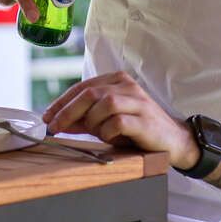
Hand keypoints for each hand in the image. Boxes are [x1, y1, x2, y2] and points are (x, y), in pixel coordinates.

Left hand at [43, 71, 200, 169]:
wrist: (172, 141)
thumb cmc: (137, 129)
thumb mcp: (107, 121)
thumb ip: (84, 119)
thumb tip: (56, 122)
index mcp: (117, 80)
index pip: (82, 87)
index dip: (61, 102)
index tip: (47, 116)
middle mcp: (127, 86)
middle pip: (89, 94)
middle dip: (67, 112)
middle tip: (55, 127)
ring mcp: (137, 101)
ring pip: (102, 105)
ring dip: (92, 123)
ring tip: (98, 134)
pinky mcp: (144, 119)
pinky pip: (116, 123)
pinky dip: (108, 133)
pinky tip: (112, 138)